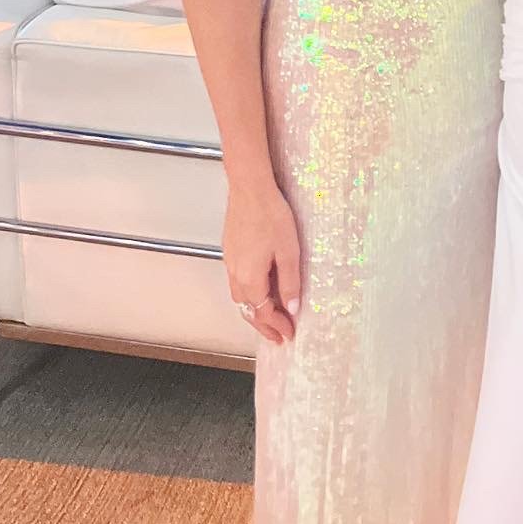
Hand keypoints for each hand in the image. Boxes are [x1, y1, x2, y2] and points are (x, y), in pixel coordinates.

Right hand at [223, 178, 301, 345]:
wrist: (250, 188)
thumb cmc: (270, 215)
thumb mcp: (289, 252)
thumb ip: (290, 283)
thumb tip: (292, 308)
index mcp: (250, 278)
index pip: (263, 313)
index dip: (278, 325)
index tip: (290, 332)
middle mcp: (235, 274)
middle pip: (248, 310)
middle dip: (263, 326)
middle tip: (278, 335)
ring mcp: (230, 262)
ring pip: (240, 298)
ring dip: (254, 312)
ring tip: (269, 318)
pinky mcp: (230, 251)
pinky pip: (237, 283)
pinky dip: (249, 295)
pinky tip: (259, 290)